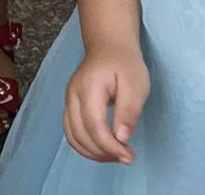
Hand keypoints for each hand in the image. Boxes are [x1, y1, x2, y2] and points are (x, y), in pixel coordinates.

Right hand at [64, 44, 148, 164]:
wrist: (108, 47)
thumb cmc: (124, 65)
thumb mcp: (136, 85)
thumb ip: (129, 112)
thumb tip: (121, 138)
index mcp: (89, 88)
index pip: (94, 125)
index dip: (110, 146)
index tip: (129, 156)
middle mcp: (72, 95)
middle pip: (80, 134)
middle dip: (103, 153)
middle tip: (126, 157)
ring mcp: (68, 100)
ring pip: (72, 136)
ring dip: (93, 153)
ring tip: (115, 155)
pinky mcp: (69, 105)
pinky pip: (71, 132)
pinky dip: (85, 146)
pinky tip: (103, 149)